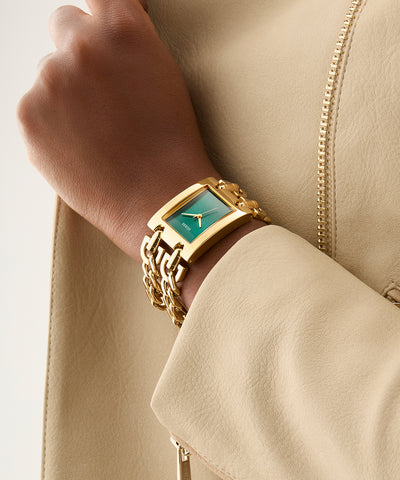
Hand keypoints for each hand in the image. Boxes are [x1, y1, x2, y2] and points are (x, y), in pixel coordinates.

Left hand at [16, 0, 218, 261]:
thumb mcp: (164, 78)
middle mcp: (82, 46)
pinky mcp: (28, 117)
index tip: (104, 31)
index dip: (101, 17)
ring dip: (66, 93)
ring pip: (50, 74)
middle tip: (100, 92)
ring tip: (97, 134)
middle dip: (79, 50)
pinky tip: (80, 148)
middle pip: (64, 26)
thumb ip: (129, 45)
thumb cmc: (171, 146)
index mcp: (123, 31)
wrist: (159, 198)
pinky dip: (52, 124)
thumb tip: (102, 35)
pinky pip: (35, 108)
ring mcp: (50, 81)